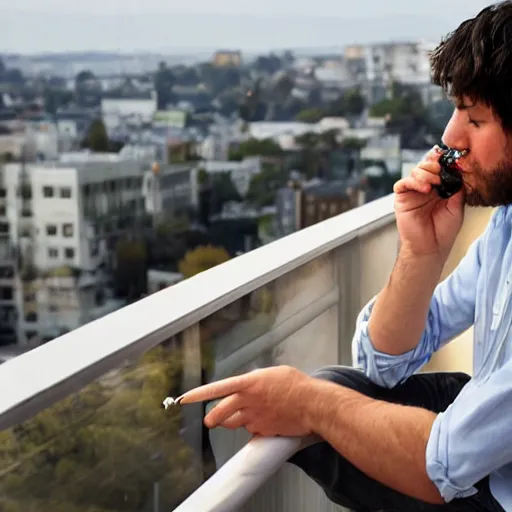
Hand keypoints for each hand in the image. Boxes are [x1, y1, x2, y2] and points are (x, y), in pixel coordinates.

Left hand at [180, 366, 314, 436]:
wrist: (313, 405)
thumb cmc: (297, 385)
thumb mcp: (273, 373)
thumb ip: (256, 381)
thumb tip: (249, 386)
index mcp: (249, 383)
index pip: (218, 388)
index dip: (199, 394)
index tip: (185, 399)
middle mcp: (249, 401)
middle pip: (220, 413)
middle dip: (212, 417)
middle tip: (210, 420)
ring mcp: (255, 418)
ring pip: (233, 424)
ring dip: (232, 422)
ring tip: (244, 416)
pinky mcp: (263, 431)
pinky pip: (251, 431)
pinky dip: (253, 428)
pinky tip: (266, 420)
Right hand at [393, 147, 464, 257]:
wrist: (430, 247)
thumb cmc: (443, 230)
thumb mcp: (457, 206)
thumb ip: (457, 188)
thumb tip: (458, 171)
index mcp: (438, 188)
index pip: (439, 168)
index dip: (443, 162)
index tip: (451, 160)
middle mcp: (425, 187)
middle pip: (426, 165)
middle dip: (434, 166)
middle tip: (442, 173)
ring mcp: (413, 192)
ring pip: (414, 171)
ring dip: (426, 173)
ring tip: (434, 183)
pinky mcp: (401, 198)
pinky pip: (403, 183)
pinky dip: (413, 182)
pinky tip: (425, 189)